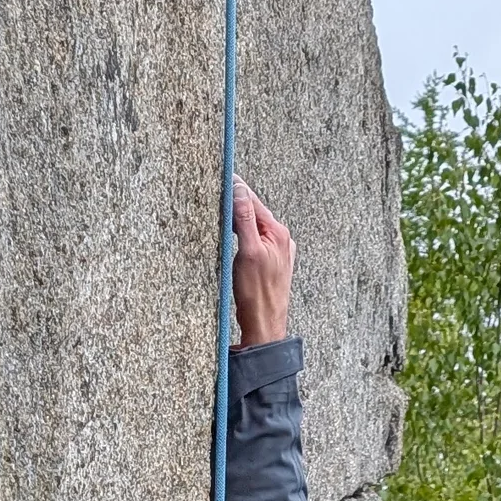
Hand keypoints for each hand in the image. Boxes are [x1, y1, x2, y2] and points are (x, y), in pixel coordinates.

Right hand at [231, 178, 293, 347]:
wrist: (265, 326)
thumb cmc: (257, 294)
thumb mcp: (248, 252)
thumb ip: (244, 219)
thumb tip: (239, 189)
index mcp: (278, 233)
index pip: (253, 201)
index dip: (236, 188)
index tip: (222, 173)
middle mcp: (281, 239)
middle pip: (254, 212)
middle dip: (237, 200)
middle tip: (218, 187)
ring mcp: (277, 252)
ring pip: (254, 226)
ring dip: (239, 216)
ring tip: (223, 205)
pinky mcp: (270, 263)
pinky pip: (255, 239)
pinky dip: (243, 232)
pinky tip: (234, 233)